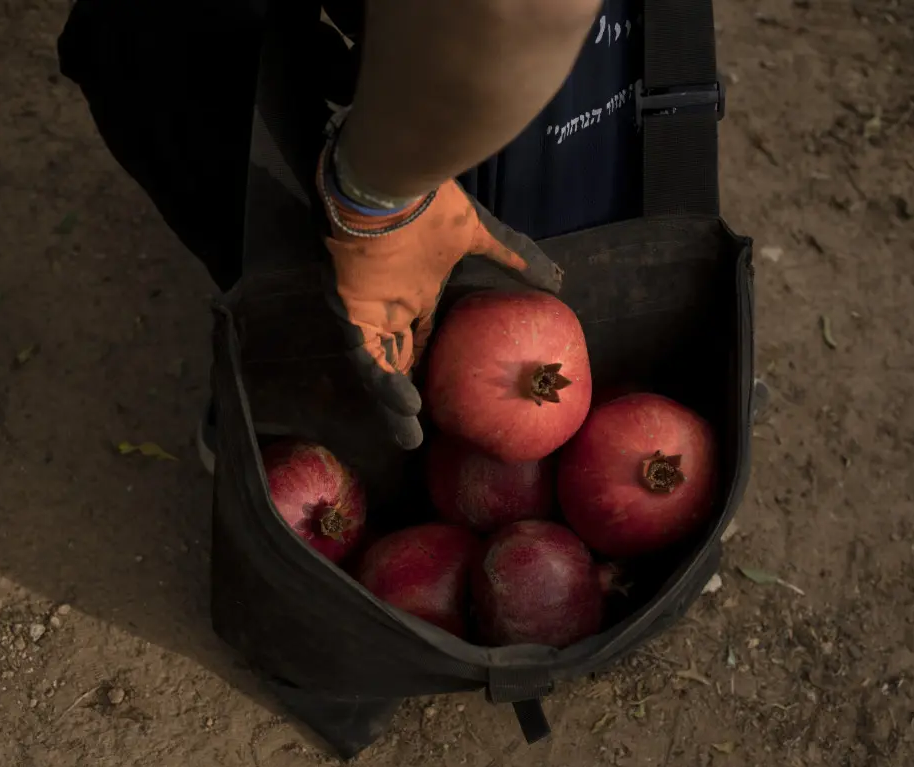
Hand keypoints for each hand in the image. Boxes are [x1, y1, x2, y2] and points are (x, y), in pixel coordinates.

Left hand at [315, 145, 562, 449]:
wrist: (393, 182)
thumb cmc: (432, 205)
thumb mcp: (479, 235)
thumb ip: (515, 256)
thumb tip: (559, 279)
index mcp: (419, 292)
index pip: (424, 338)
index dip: (432, 367)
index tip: (446, 400)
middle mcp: (393, 307)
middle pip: (398, 360)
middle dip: (405, 398)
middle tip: (420, 437)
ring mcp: (373, 311)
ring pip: (378, 367)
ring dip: (392, 401)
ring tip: (410, 436)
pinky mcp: (354, 311)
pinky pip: (364, 356)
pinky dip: (382, 380)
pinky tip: (404, 403)